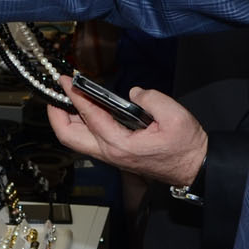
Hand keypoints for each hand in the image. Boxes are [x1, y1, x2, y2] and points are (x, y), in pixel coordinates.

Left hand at [47, 76, 208, 186]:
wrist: (193, 168)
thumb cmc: (185, 147)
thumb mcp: (175, 116)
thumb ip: (151, 99)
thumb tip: (133, 93)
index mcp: (121, 145)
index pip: (90, 117)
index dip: (75, 96)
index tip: (66, 80)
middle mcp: (110, 152)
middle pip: (69, 136)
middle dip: (56, 114)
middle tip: (54, 93)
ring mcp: (111, 155)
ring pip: (76, 140)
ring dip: (67, 119)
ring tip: (65, 98)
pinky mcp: (115, 153)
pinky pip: (88, 139)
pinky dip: (80, 124)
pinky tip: (85, 108)